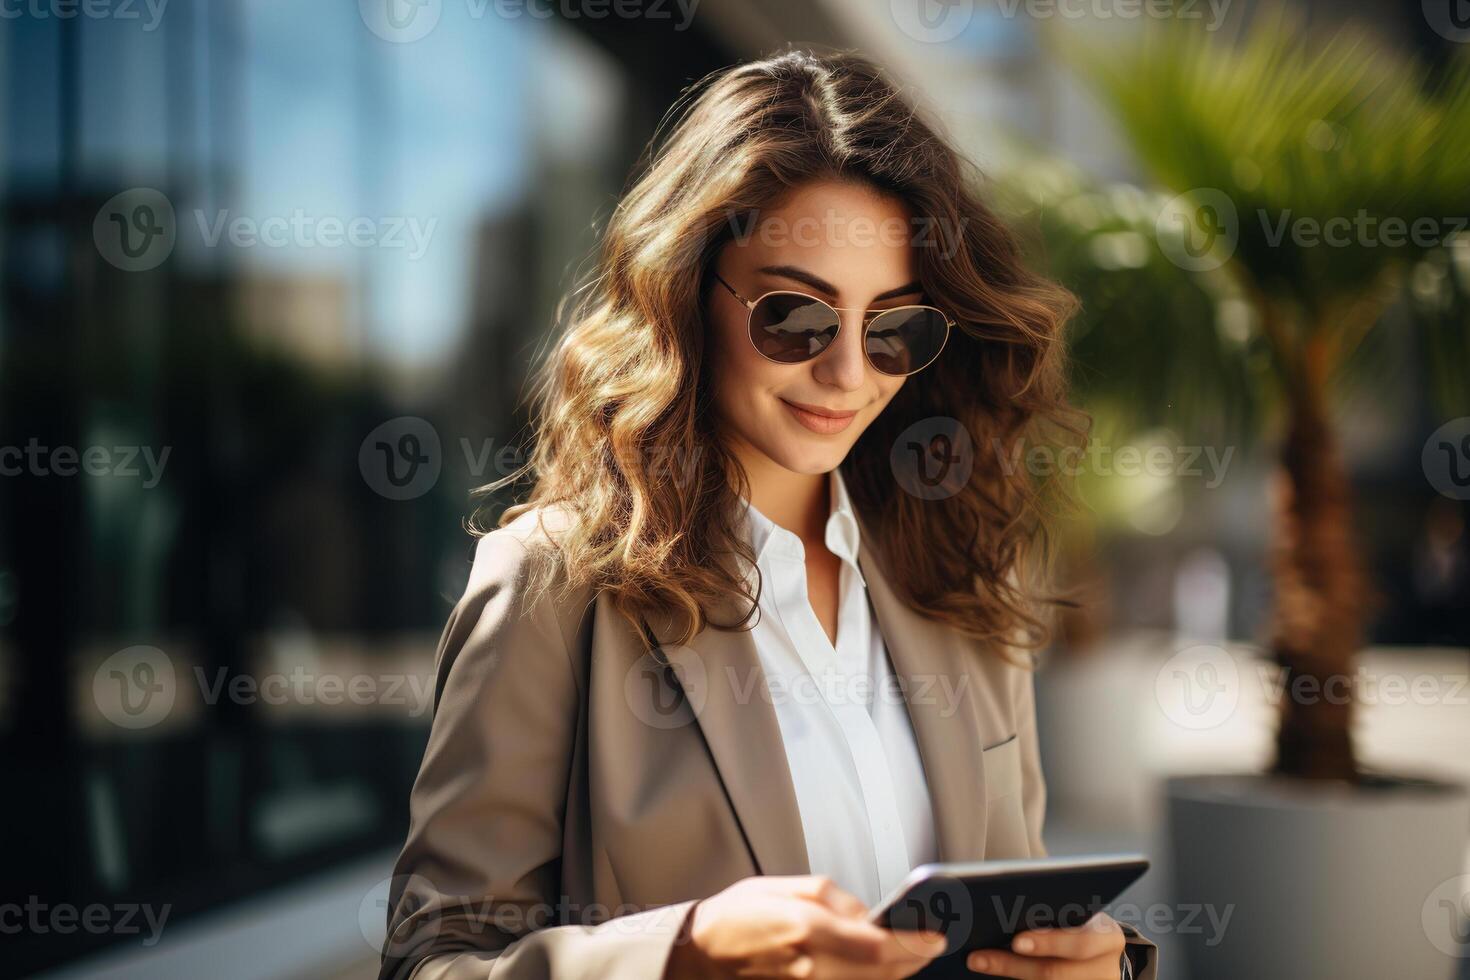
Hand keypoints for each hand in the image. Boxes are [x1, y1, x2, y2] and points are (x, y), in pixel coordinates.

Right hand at [665, 874, 947, 978]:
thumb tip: (867, 913)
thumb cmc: (736, 917)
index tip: (936, 937)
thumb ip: (832, 896)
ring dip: (894, 974)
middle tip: (927, 943)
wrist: (700, 954)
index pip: (879, 945)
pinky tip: (876, 970)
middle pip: (882, 973)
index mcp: (807, 929)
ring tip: (906, 956)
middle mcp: (812, 968)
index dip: (914, 944)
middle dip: (911, 959)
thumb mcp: (782, 886)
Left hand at [967, 912, 1126, 977]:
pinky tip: (991, 974)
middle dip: (1013, 965)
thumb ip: (1054, 912)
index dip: (1049, 943)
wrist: (1104, 959)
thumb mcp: (1081, 916)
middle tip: (978, 957)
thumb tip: (1004, 905)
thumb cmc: (1083, 926)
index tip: (1016, 942)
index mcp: (1108, 938)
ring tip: (977, 963)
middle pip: (1056, 973)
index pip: (1082, 943)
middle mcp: (1105, 970)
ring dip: (1007, 975)